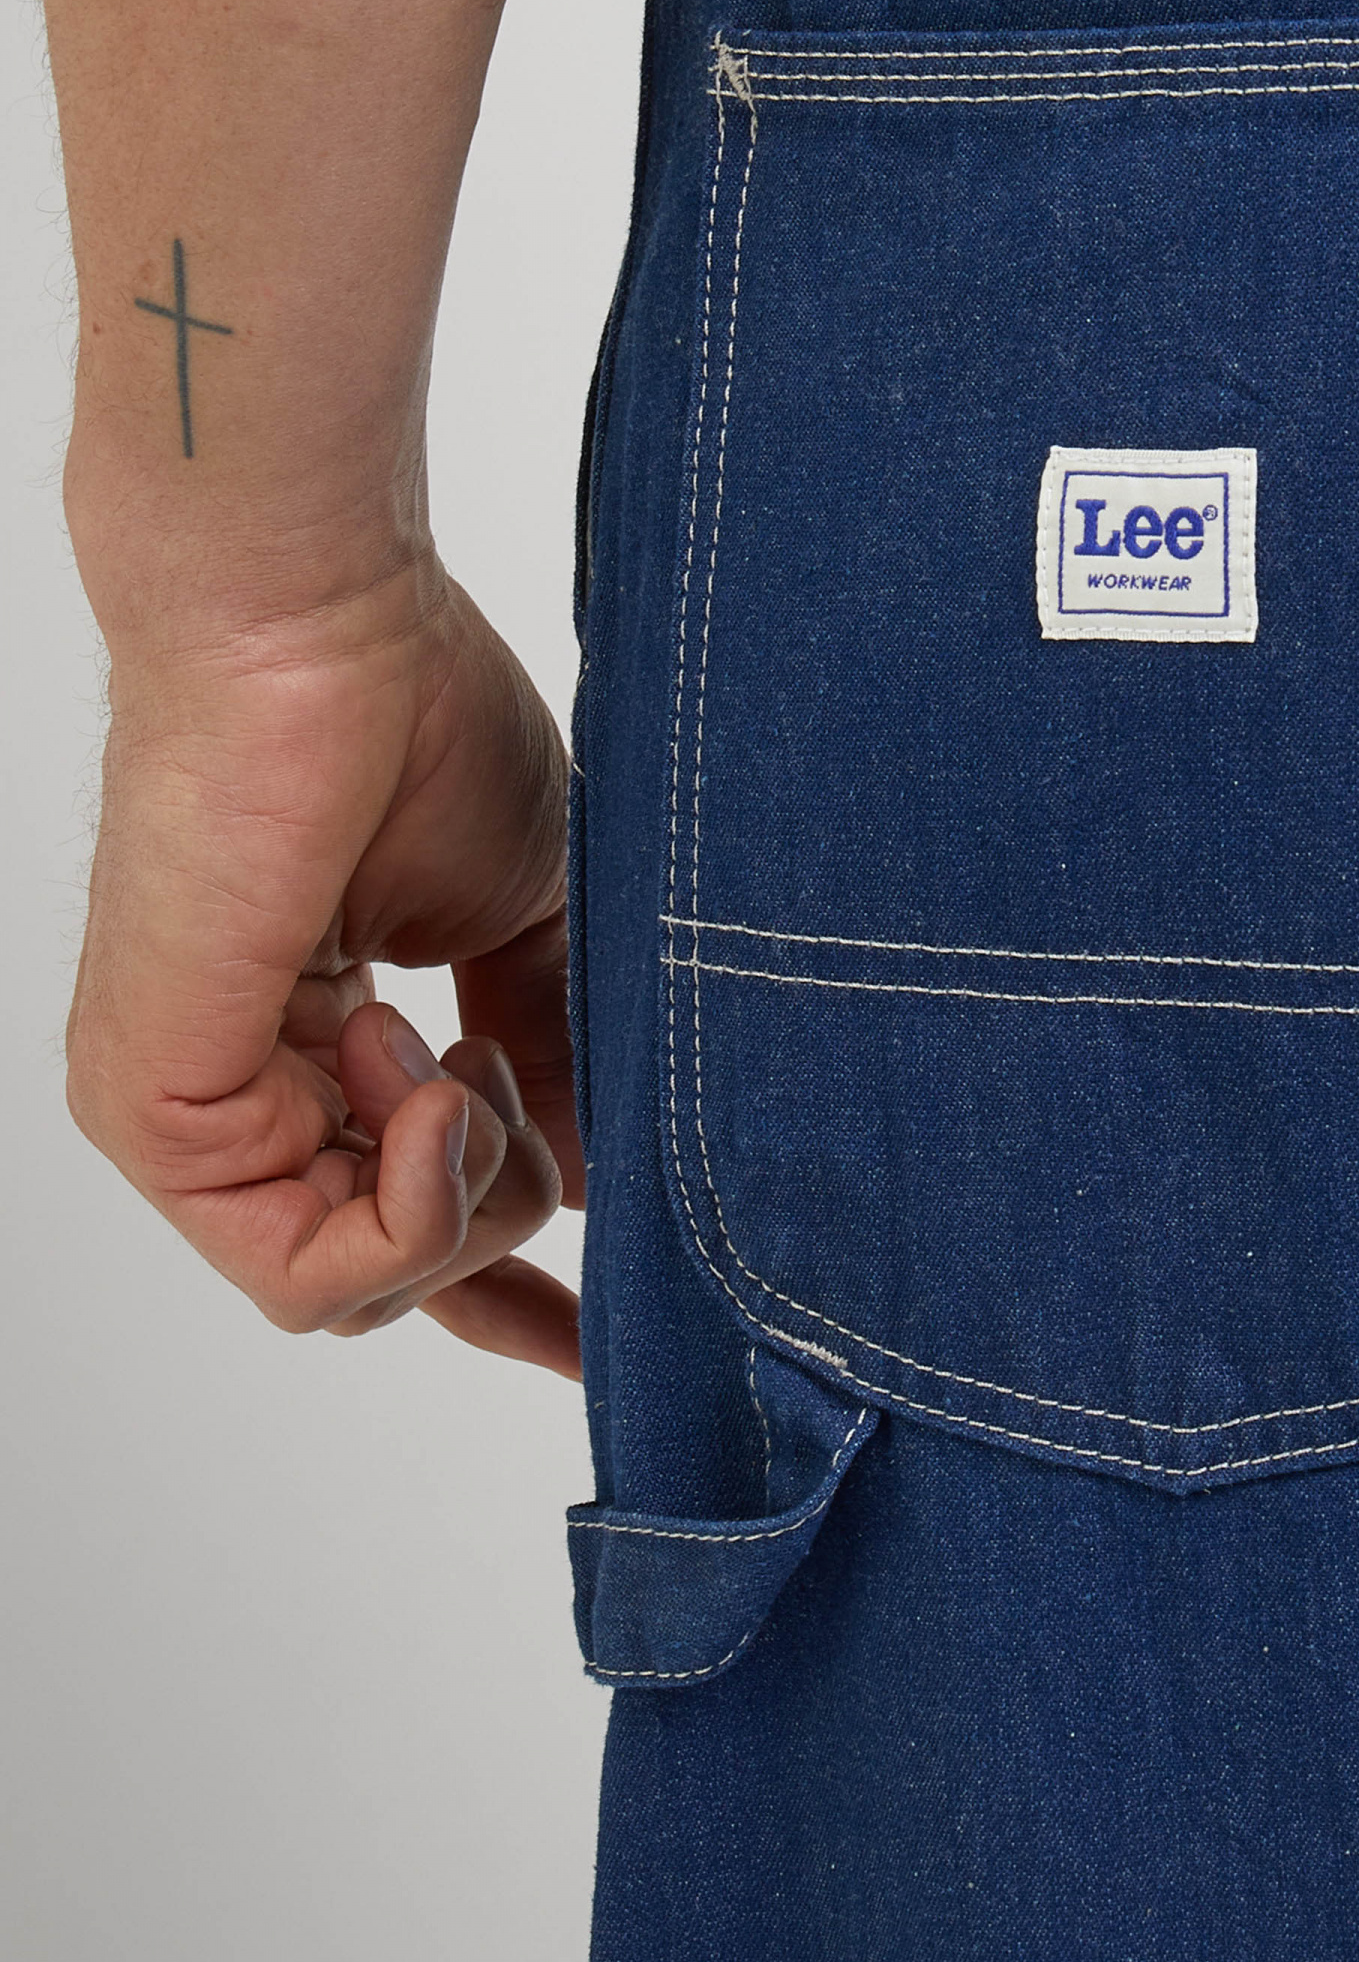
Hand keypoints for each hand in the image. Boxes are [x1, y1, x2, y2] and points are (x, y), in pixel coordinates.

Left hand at [65, 568, 584, 1376]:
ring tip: (454, 1047)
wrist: (324, 625)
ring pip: (360, 1287)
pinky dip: (412, 1200)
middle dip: (499, 1208)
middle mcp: (236, 1094)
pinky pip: (313, 1274)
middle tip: (501, 1065)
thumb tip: (600, 1186)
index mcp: (311, 1047)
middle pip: (392, 1272)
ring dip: (462, 1184)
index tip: (589, 1335)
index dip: (502, 1294)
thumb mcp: (524, 930)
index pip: (394, 1225)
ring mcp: (185, 1116)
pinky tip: (422, 1069)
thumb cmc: (414, 724)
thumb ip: (549, 1064)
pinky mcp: (154, 1119)